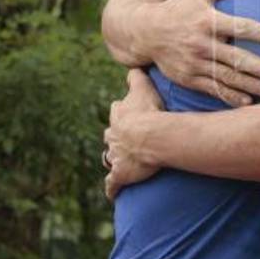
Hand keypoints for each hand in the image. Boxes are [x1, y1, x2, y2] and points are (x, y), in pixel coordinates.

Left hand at [104, 70, 163, 201]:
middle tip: (124, 139)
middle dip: (115, 138)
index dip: (122, 112)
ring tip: (119, 163)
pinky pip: (113, 184)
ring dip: (114, 160)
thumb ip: (137, 75)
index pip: (116, 111)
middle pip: (110, 136)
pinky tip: (112, 194)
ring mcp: (116, 157)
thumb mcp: (143, 87)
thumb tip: (134, 64)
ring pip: (110, 158)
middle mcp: (113, 137)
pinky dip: (112, 188)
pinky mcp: (121, 175)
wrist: (149, 136)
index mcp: (119, 117)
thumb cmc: (148, 112)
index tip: (128, 113)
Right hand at [138, 0, 259, 107]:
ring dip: (249, 86)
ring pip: (226, 78)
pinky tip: (247, 102)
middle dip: (259, 68)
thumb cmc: (179, 7)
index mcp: (208, 21)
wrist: (145, 32)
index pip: (240, 27)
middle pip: (235, 58)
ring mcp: (194, 63)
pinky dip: (230, 97)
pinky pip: (212, 90)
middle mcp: (202, 44)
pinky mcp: (188, 78)